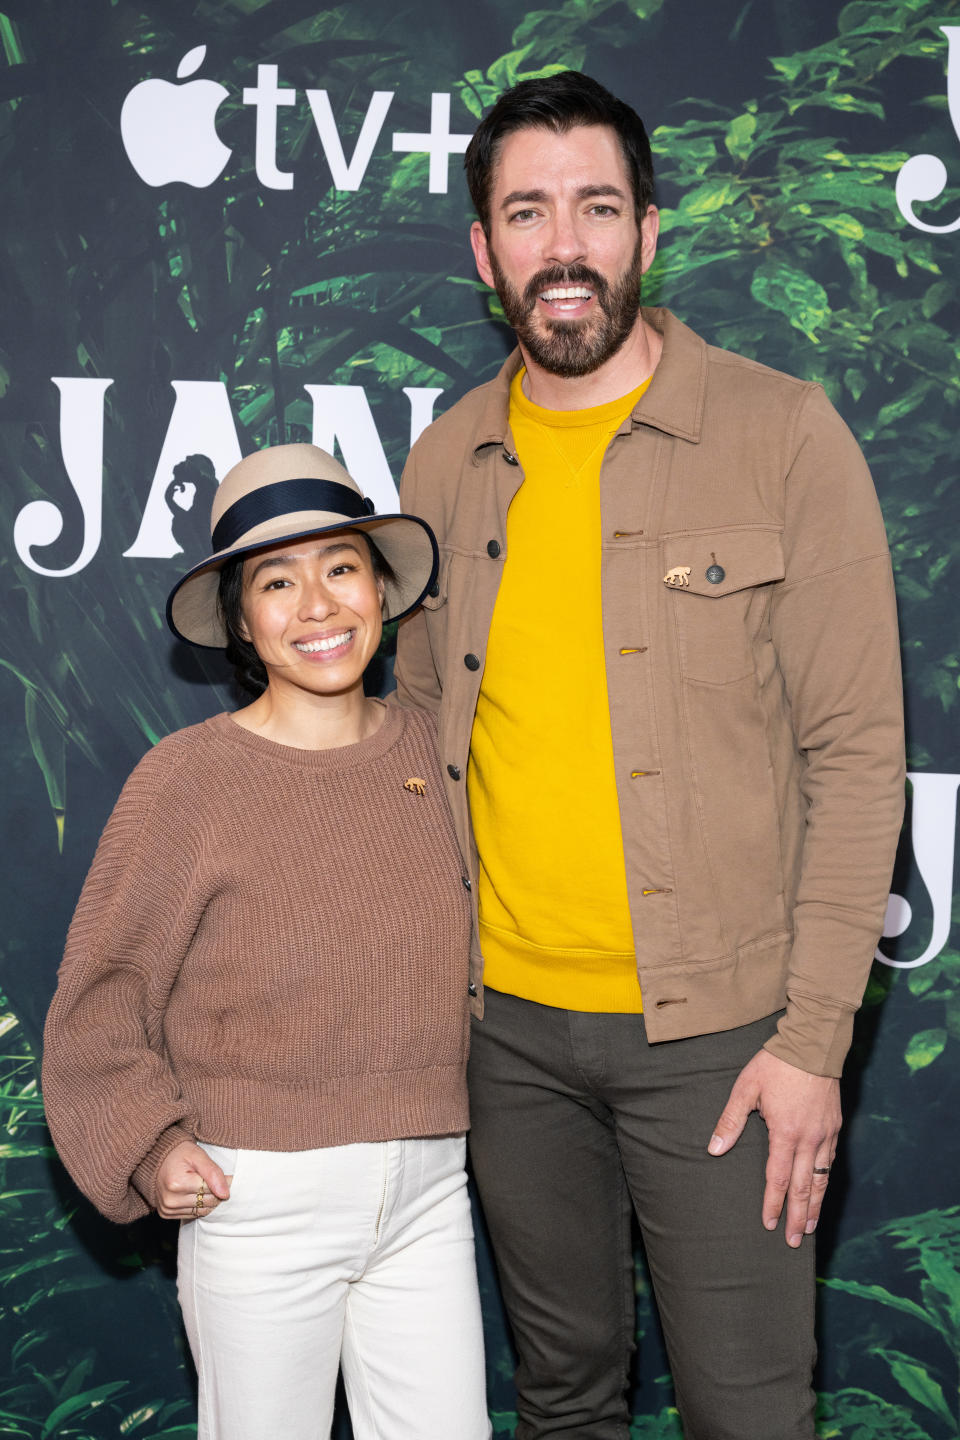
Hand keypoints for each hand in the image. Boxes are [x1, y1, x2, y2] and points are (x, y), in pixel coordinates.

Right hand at [155, 1140, 230, 1220]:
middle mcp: (171, 1199)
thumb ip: (213, 1173)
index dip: (223, 1183)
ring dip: (208, 1201)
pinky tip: (196, 1194)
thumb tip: (225, 1194)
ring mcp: (167, 1209)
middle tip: (217, 1181)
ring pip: (202, 1211)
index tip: (228, 1177)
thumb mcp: (198, 1155)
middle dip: (216, 1193)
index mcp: (177, 1183)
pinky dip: (198, 1206)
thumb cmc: (179, 1154)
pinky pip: (192, 1214)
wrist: (158, 1159)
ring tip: (206, 1187)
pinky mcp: (166, 1214)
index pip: (211, 1191)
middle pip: (207, 1203)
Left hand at [707, 1048, 840, 1246]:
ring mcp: (825, 1134)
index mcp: (784, 1132)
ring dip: (816, 1205)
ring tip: (812, 1226)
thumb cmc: (776, 1065)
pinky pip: (830, 1161)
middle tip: (795, 1241)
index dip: (773, 1204)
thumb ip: (730, 1121)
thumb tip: (714, 1149)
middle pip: (804, 1187)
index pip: (778, 1179)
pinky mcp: (835, 1126)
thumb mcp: (746, 1088)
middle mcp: (808, 1139)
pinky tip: (821, 1189)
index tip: (769, 1224)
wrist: (813, 1044)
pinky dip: (825, 1180)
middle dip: (799, 1217)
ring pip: (821, 1178)